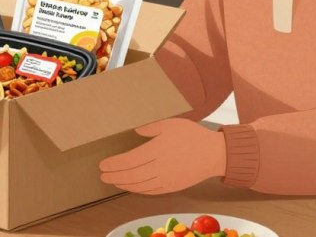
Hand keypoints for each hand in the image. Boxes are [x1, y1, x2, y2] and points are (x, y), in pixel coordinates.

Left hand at [99, 118, 225, 194]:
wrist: (213, 154)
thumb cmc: (192, 135)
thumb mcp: (171, 124)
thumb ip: (151, 128)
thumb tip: (136, 131)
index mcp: (156, 151)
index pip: (129, 161)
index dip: (114, 164)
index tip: (102, 164)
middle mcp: (159, 168)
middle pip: (131, 176)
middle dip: (114, 176)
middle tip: (102, 175)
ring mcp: (165, 180)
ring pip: (139, 185)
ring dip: (123, 184)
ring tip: (113, 181)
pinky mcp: (172, 187)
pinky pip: (150, 191)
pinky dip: (137, 190)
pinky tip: (131, 187)